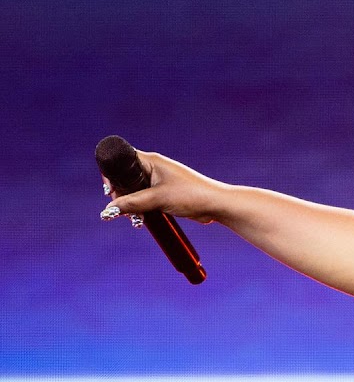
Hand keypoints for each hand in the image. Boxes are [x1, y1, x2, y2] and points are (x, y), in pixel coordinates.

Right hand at [98, 149, 230, 225]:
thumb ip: (131, 204)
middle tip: (123, 211)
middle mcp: (153, 168)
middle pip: (125, 179)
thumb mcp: (157, 199)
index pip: (121, 161)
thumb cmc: (191, 195)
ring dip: (132, 206)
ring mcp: (159, 181)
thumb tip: (109, 210)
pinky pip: (146, 200)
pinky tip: (142, 220)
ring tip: (136, 219)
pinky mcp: (165, 194)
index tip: (111, 191)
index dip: (111, 175)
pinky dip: (142, 209)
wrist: (217, 205)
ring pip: (135, 192)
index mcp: (150, 161)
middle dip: (122, 196)